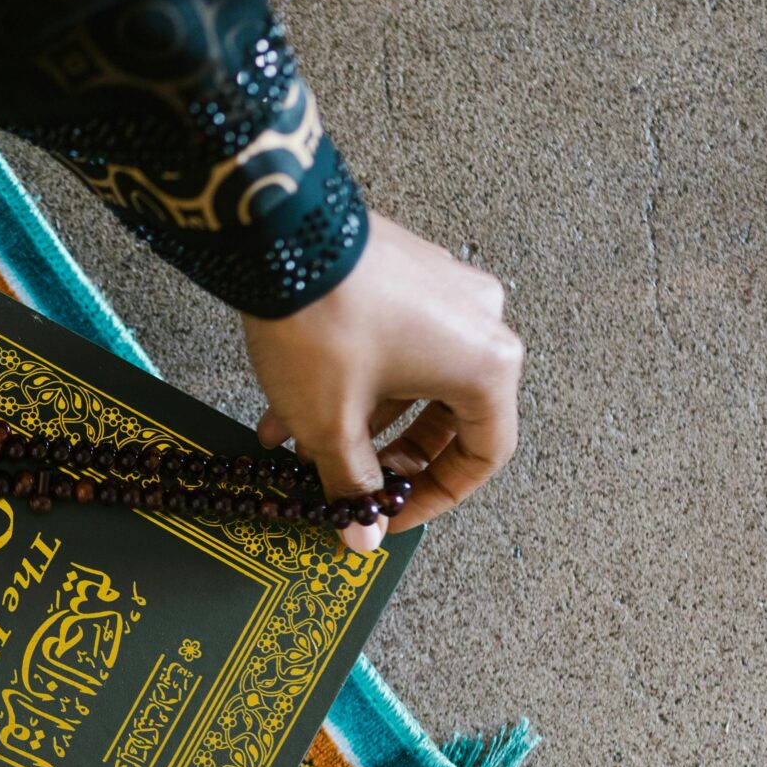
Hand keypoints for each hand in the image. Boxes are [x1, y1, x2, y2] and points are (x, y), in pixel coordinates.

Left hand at [243, 213, 522, 552]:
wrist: (280, 235)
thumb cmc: (322, 324)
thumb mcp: (332, 423)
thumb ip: (353, 484)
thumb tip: (363, 531)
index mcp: (486, 366)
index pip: (483, 455)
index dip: (436, 496)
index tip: (393, 513)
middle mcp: (479, 322)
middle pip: (448, 416)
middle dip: (389, 457)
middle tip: (352, 483)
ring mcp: (444, 290)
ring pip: (411, 379)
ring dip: (358, 419)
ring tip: (300, 446)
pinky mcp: (406, 271)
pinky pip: (393, 342)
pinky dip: (352, 378)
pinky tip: (289, 403)